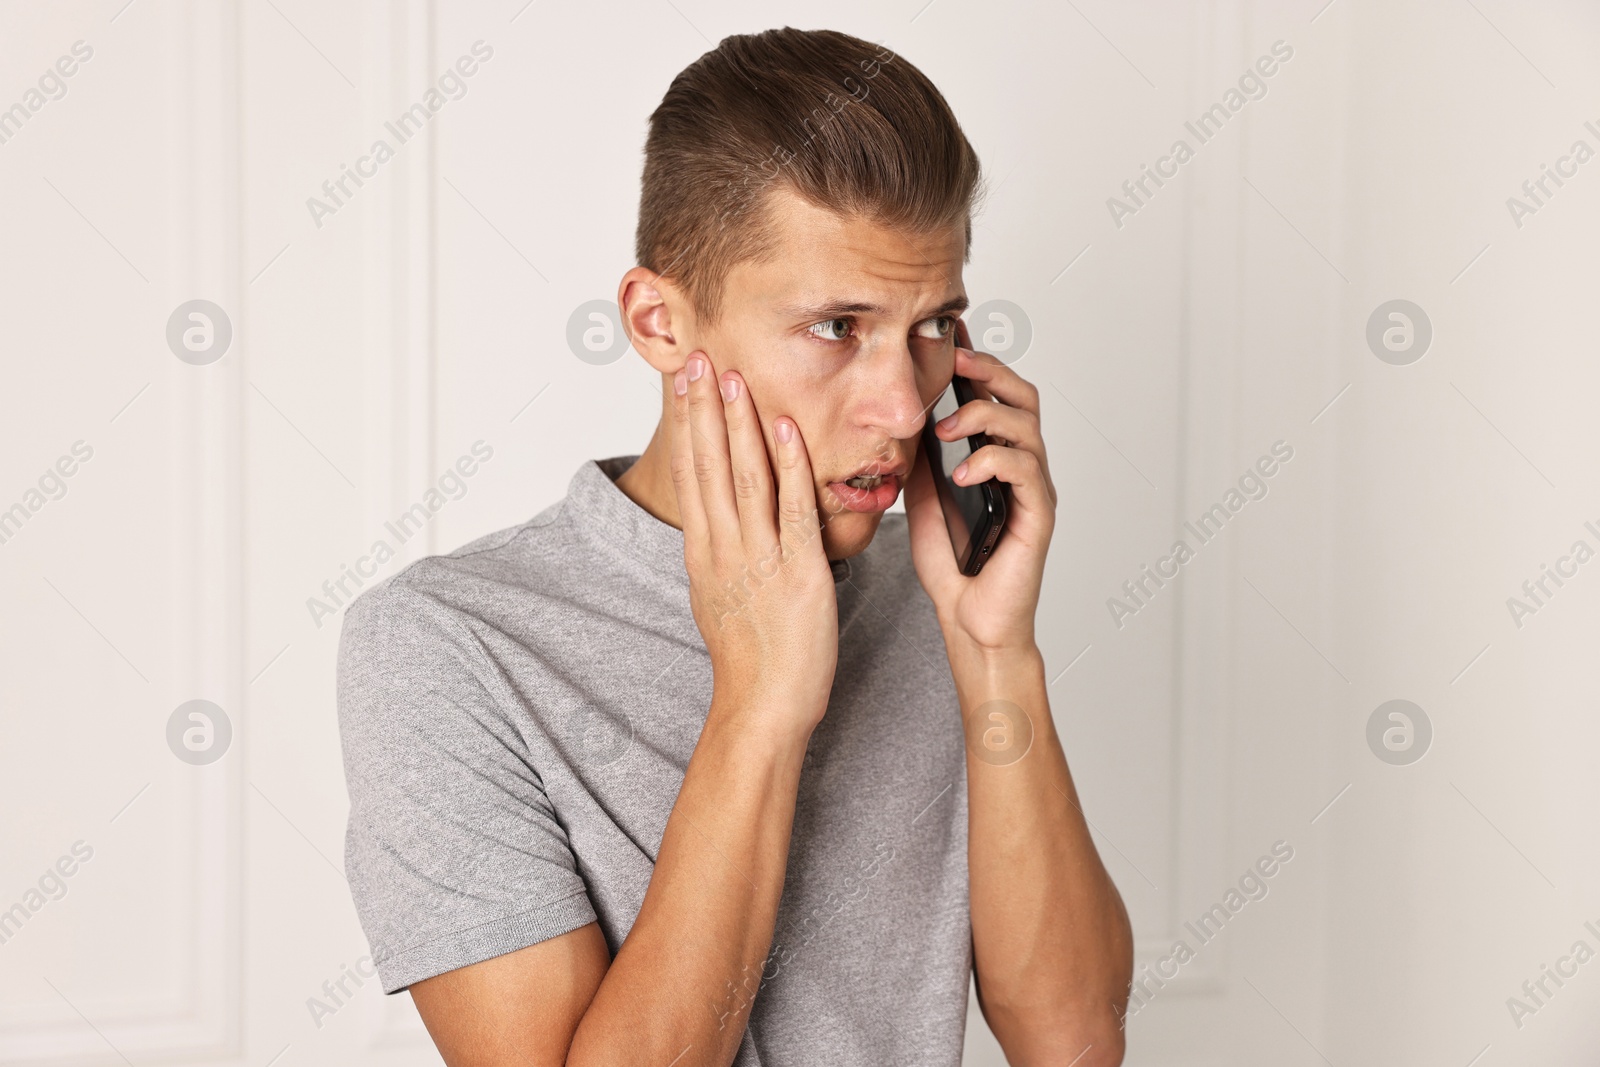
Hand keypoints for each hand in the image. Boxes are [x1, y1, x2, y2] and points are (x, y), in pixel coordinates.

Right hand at [669, 351, 838, 737]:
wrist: (763, 707)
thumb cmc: (752, 659)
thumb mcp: (722, 596)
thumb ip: (723, 553)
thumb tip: (722, 522)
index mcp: (704, 552)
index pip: (691, 473)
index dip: (688, 424)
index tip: (685, 381)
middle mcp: (723, 549)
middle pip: (708, 465)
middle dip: (704, 408)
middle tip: (699, 357)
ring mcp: (758, 559)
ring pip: (745, 477)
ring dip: (739, 423)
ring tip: (734, 376)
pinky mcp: (797, 572)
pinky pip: (792, 508)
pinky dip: (788, 465)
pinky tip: (784, 428)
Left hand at [905, 345, 1056, 657]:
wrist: (969, 618)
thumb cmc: (951, 562)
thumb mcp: (922, 493)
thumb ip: (921, 453)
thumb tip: (902, 411)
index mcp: (995, 454)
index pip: (995, 392)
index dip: (976, 359)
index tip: (946, 333)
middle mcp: (1022, 464)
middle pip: (1022, 396)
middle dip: (989, 369)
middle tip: (954, 359)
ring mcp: (1033, 488)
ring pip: (1027, 426)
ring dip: (984, 415)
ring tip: (946, 428)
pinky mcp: (1038, 515)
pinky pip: (1026, 472)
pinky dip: (993, 461)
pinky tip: (963, 472)